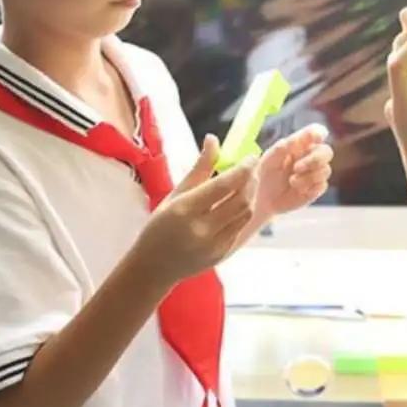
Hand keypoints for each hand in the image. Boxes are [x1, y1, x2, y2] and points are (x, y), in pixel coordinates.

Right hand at [134, 135, 256, 289]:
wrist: (154, 267)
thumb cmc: (160, 226)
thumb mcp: (175, 194)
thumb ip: (199, 168)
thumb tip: (213, 139)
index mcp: (185, 210)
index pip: (224, 185)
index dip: (243, 169)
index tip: (250, 157)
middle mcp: (202, 229)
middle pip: (241, 199)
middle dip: (251, 179)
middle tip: (252, 167)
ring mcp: (214, 244)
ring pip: (246, 213)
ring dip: (251, 194)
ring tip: (248, 181)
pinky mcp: (222, 254)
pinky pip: (241, 226)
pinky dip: (244, 210)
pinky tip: (239, 201)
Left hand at [254, 124, 333, 216]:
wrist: (263, 200)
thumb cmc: (266, 174)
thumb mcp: (271, 159)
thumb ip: (286, 146)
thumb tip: (301, 137)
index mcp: (300, 144)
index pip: (315, 133)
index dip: (319, 133)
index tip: (318, 137)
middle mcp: (310, 156)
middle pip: (326, 151)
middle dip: (315, 159)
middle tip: (297, 168)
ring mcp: (315, 172)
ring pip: (326, 170)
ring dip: (308, 176)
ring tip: (292, 181)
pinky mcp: (316, 188)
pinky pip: (322, 185)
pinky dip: (309, 188)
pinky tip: (298, 190)